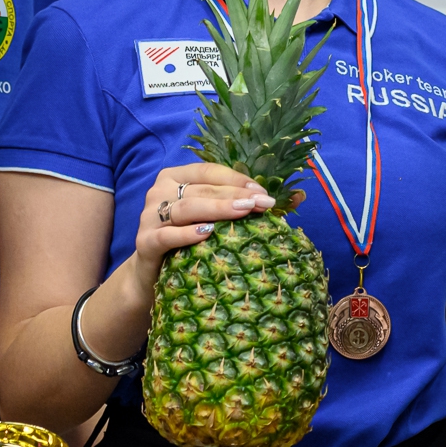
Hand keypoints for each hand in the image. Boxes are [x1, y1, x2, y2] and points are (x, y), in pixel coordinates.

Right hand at [120, 163, 271, 296]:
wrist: (153, 276)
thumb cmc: (191, 241)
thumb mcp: (218, 219)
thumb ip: (252, 204)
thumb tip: (301, 197)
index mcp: (176, 177)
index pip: (209, 170)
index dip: (237, 179)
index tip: (264, 191)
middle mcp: (159, 192)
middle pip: (201, 189)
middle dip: (235, 195)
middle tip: (263, 203)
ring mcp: (148, 217)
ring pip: (185, 208)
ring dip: (216, 209)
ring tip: (243, 212)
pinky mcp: (144, 242)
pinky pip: (165, 235)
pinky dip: (187, 234)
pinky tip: (208, 234)